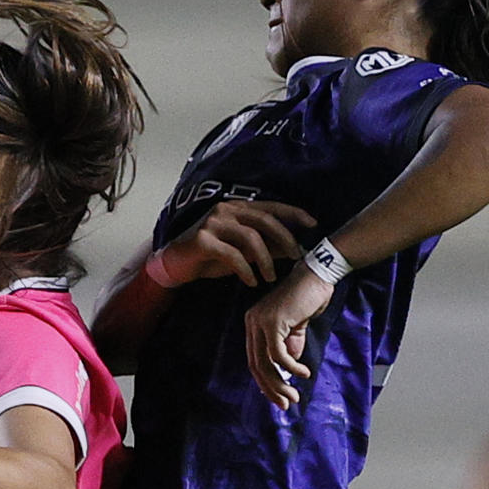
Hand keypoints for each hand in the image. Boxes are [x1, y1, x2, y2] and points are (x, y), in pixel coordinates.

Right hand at [152, 200, 316, 288]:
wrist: (175, 264)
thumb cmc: (210, 257)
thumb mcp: (242, 251)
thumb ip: (264, 247)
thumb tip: (293, 249)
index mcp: (237, 208)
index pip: (271, 207)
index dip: (293, 214)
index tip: (313, 224)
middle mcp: (226, 210)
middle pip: (264, 220)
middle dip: (284, 239)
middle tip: (295, 257)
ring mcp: (213, 223)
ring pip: (250, 237)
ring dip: (265, 259)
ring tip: (270, 277)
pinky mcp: (202, 239)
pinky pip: (231, 254)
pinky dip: (245, 269)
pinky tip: (251, 281)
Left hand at [243, 264, 333, 408]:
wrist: (317, 276)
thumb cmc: (308, 298)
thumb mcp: (297, 328)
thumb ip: (291, 346)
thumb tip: (288, 370)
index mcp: (254, 325)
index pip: (255, 360)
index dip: (266, 382)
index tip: (279, 398)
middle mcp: (252, 323)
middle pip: (256, 365)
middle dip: (271, 388)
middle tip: (287, 404)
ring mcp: (259, 321)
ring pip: (265, 363)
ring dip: (281, 384)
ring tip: (295, 396)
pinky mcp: (272, 322)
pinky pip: (279, 354)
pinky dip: (291, 368)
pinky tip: (303, 373)